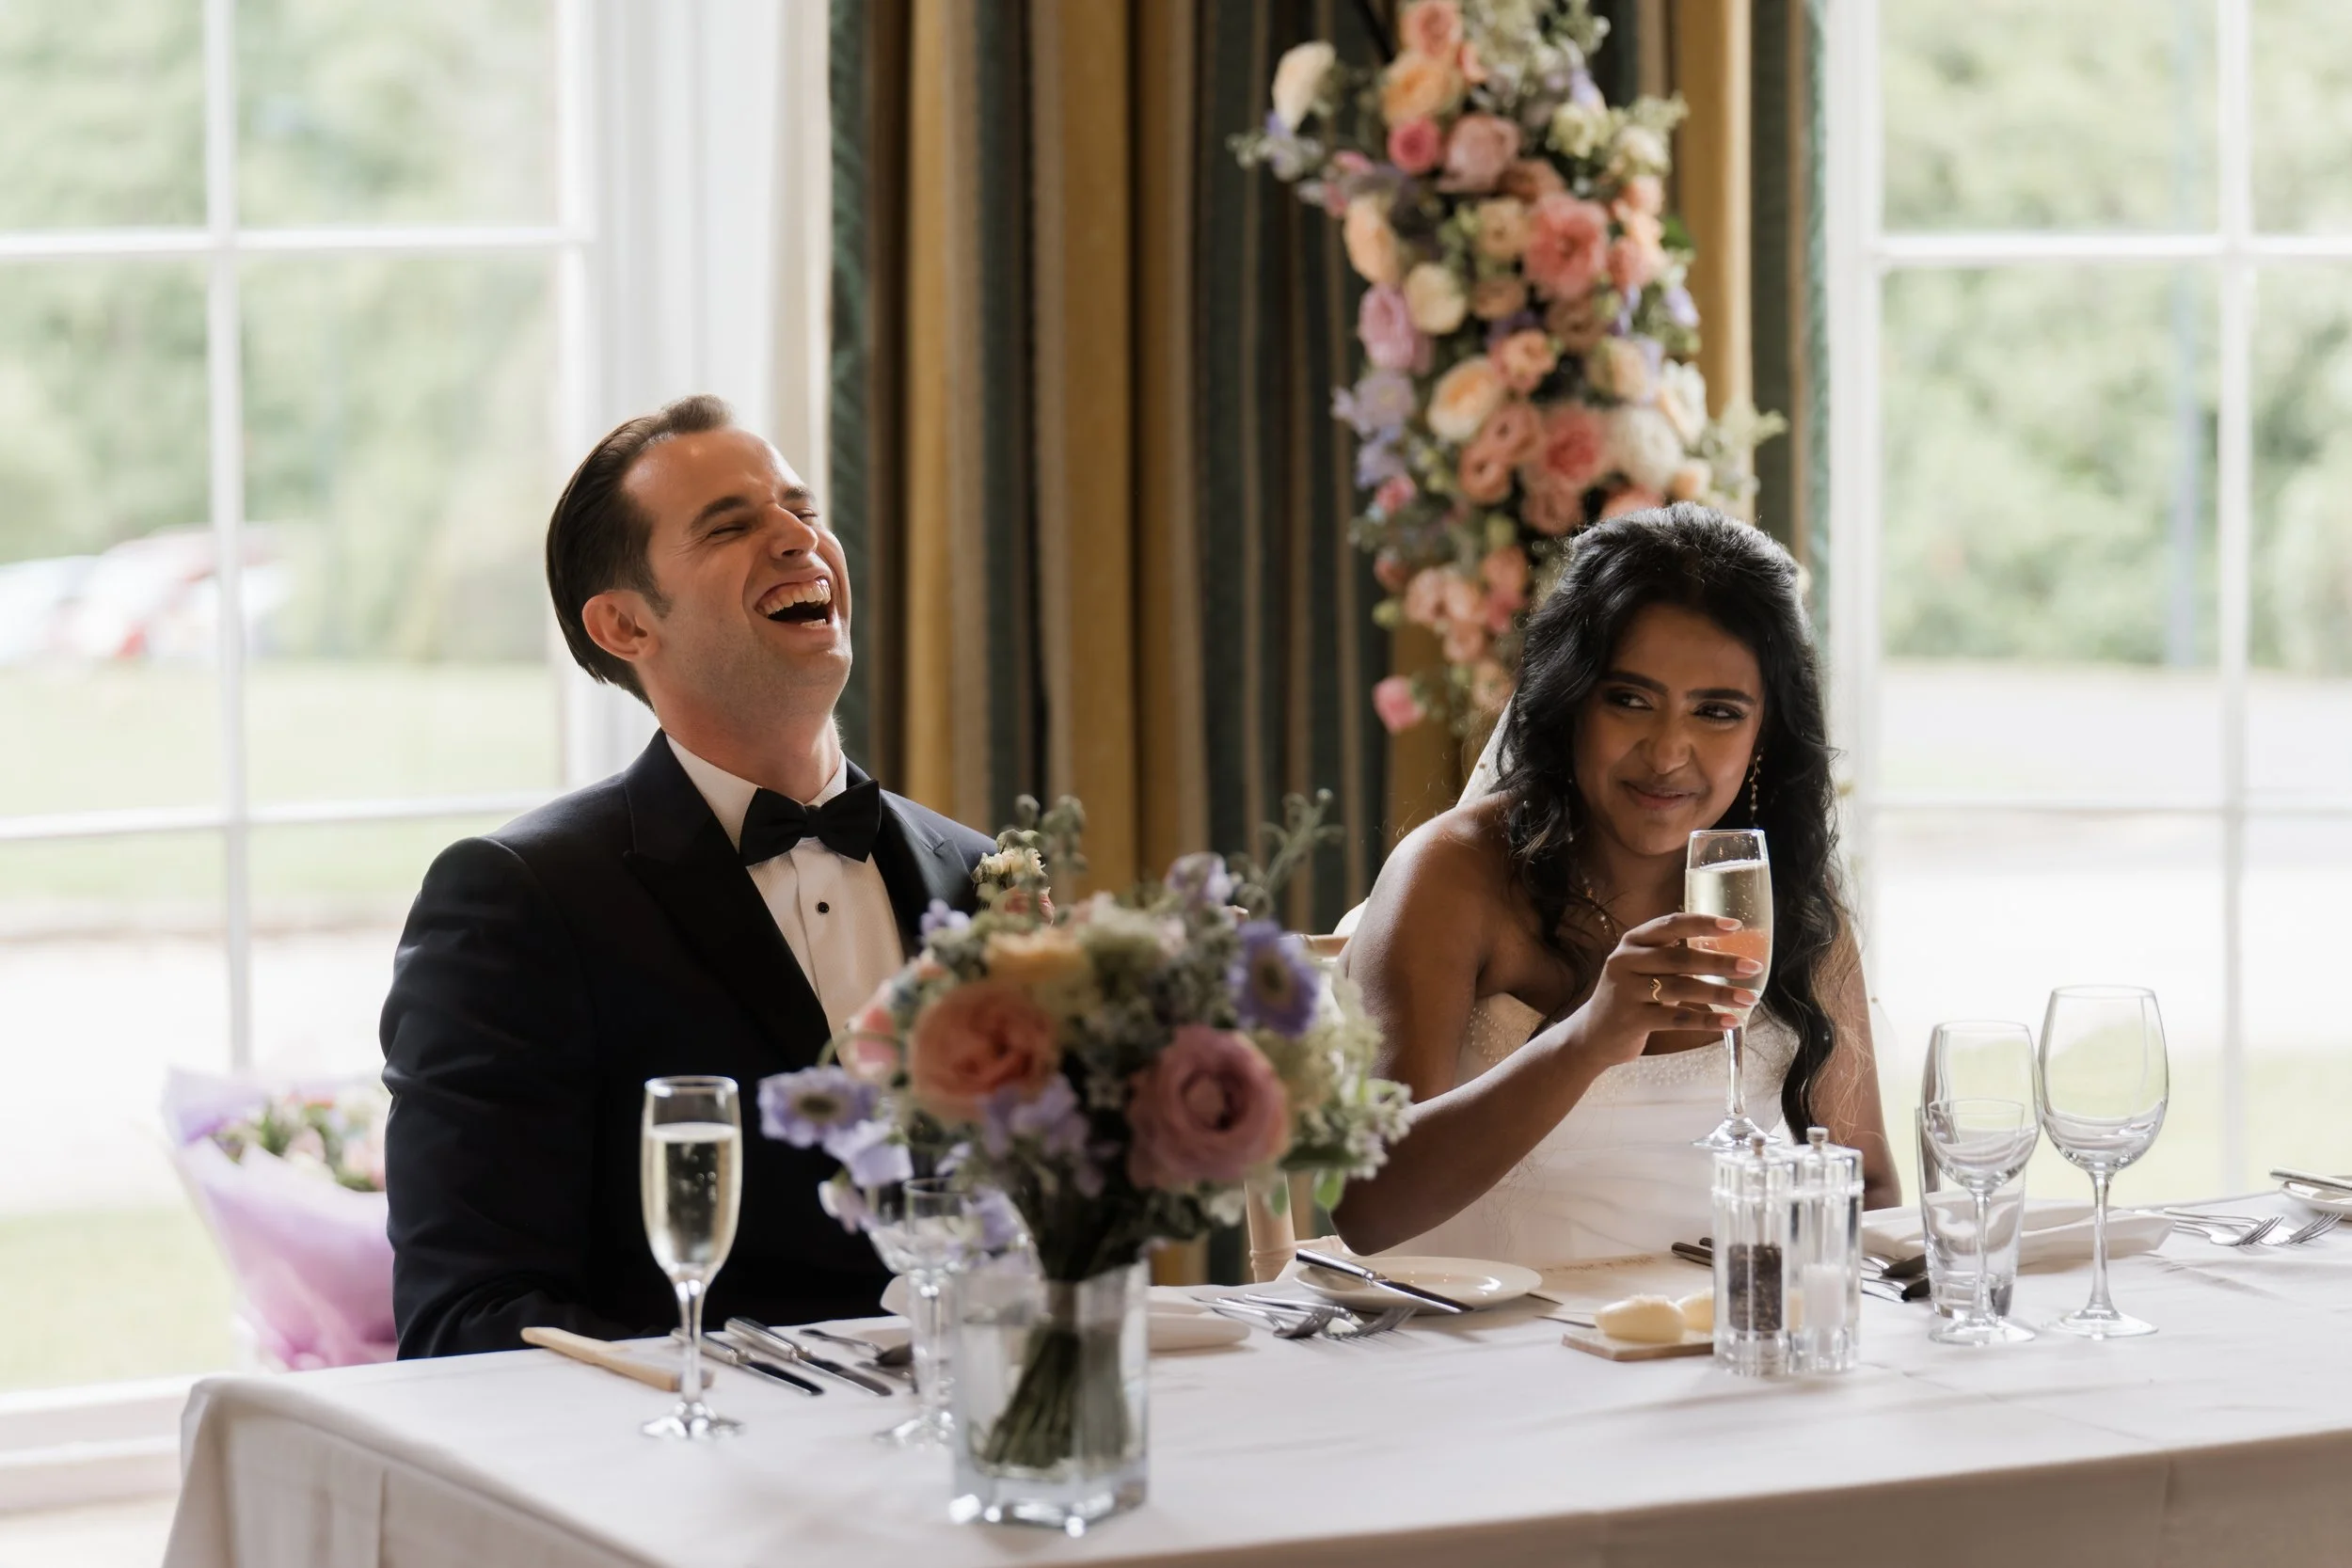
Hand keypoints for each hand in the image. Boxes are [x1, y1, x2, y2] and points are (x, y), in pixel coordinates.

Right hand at [1549, 913, 1759, 1073]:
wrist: (1590, 1035)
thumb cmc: (1629, 997)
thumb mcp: (1642, 968)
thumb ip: (1672, 957)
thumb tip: (1727, 952)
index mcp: (1632, 942)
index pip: (1670, 924)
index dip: (1702, 923)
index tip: (1734, 926)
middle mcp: (1625, 961)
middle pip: (1680, 957)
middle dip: (1720, 962)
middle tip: (1752, 967)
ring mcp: (1626, 991)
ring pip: (1681, 988)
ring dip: (1720, 993)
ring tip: (1749, 998)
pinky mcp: (1631, 1020)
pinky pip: (1676, 1018)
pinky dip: (1706, 1020)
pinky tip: (1729, 1022)